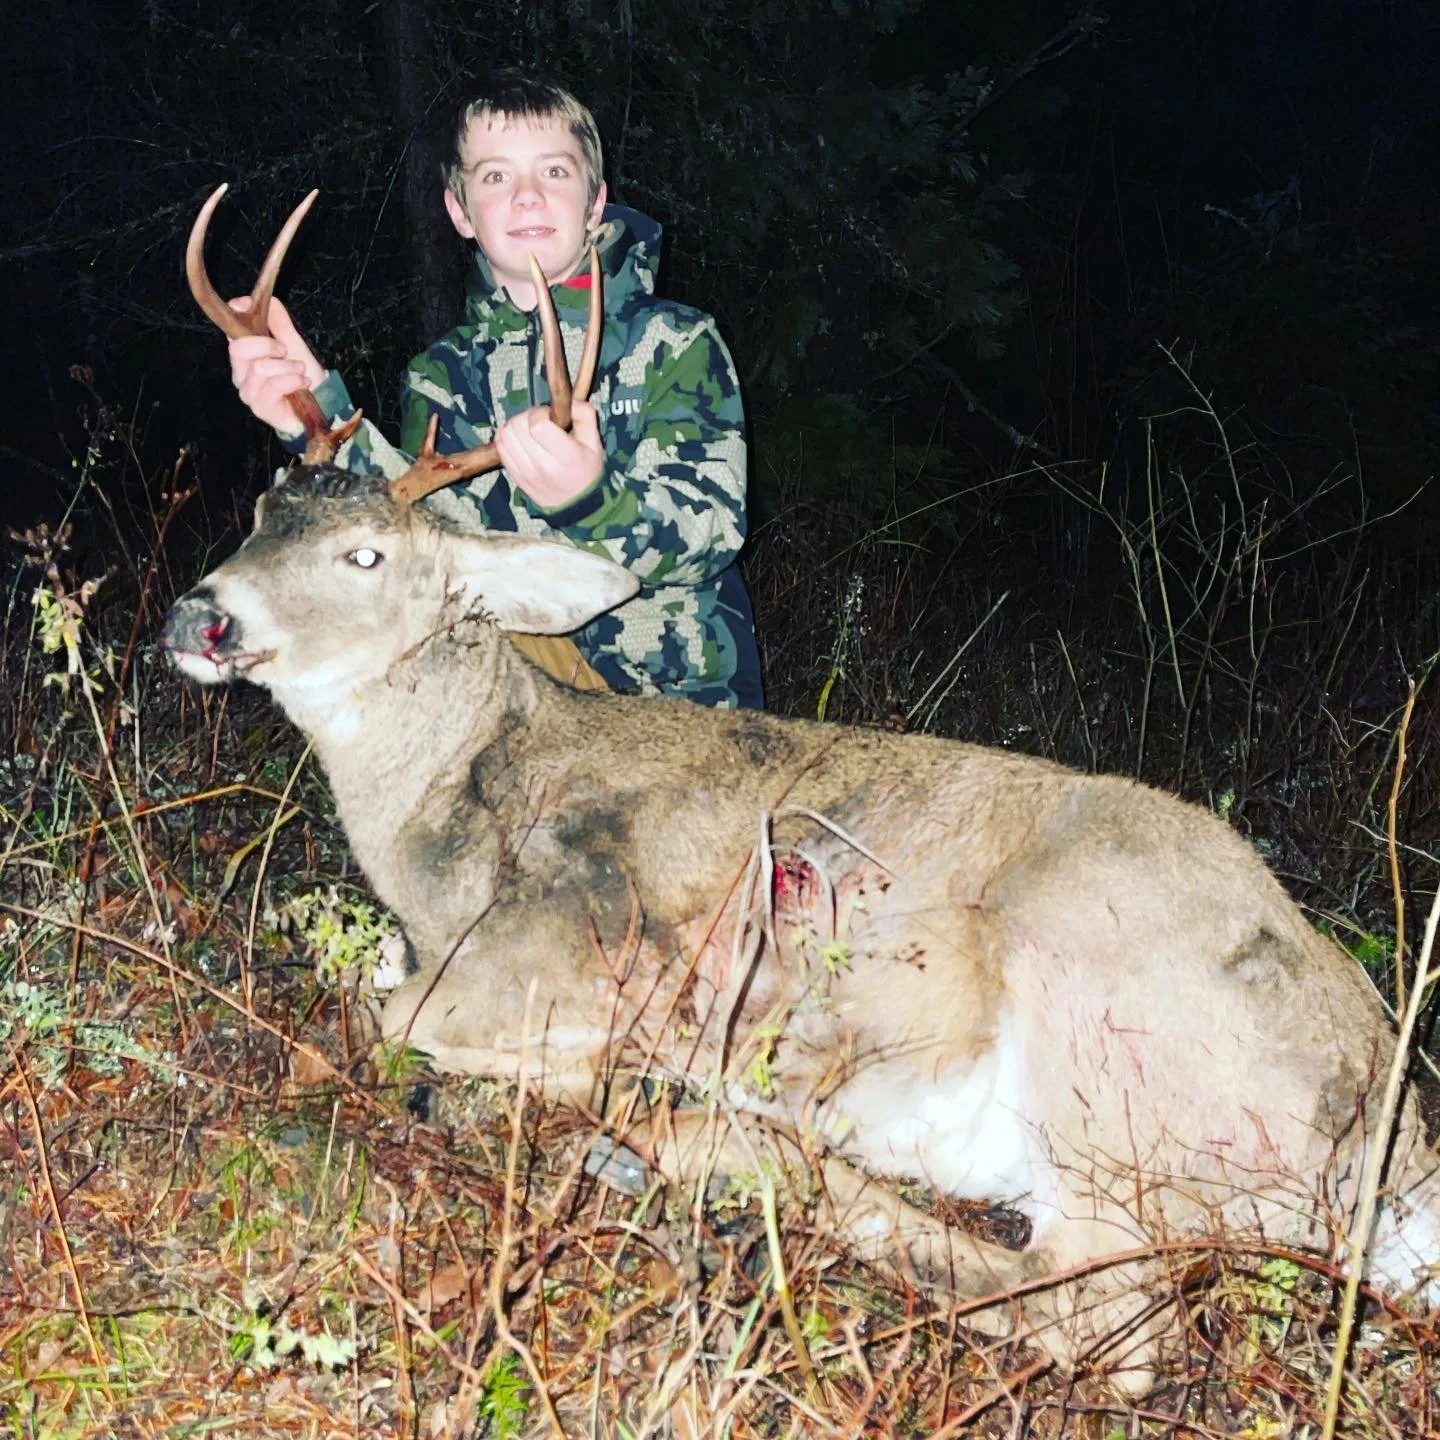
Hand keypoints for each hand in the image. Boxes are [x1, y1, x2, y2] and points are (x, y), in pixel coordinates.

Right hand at [227, 295, 326, 432]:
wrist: (320, 406)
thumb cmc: (304, 376)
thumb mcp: (294, 345)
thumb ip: (280, 323)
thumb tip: (269, 299)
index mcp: (245, 355)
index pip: (230, 332)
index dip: (236, 315)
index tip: (245, 304)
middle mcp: (241, 373)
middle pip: (239, 349)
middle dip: (267, 345)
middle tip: (285, 351)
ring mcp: (248, 392)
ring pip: (259, 368)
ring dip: (288, 367)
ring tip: (300, 372)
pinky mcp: (259, 408)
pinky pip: (272, 386)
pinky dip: (292, 381)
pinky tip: (302, 383)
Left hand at [495, 399, 604, 509]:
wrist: (578, 506)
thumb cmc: (587, 471)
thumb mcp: (595, 444)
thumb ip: (586, 416)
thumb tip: (571, 401)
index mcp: (566, 457)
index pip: (537, 425)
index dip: (539, 413)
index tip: (549, 416)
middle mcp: (543, 467)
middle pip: (518, 427)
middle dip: (527, 416)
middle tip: (539, 421)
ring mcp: (526, 474)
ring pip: (505, 436)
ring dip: (515, 425)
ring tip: (529, 430)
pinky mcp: (516, 477)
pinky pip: (501, 448)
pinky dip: (506, 438)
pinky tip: (520, 440)